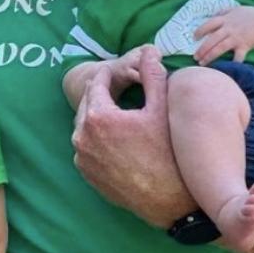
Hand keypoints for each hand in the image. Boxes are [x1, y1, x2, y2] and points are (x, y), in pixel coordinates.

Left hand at [72, 45, 193, 226]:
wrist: (170, 202)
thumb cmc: (169, 154)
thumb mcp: (162, 110)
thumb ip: (152, 76)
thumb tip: (150, 50)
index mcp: (98, 118)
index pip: (97, 84)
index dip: (109, 74)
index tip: (118, 69)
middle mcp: (83, 138)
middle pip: (88, 104)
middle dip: (101, 93)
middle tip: (117, 86)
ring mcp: (83, 158)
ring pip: (85, 127)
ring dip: (97, 116)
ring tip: (117, 110)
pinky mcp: (88, 175)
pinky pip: (87, 148)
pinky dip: (96, 138)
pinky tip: (114, 136)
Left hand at [193, 5, 253, 64]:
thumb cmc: (247, 15)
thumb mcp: (232, 9)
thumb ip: (221, 13)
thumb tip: (209, 17)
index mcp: (225, 19)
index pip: (209, 24)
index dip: (200, 31)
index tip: (194, 37)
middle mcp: (229, 29)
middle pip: (212, 39)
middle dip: (202, 49)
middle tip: (195, 57)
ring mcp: (237, 38)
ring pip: (220, 48)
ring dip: (210, 56)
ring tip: (202, 63)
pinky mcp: (245, 46)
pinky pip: (238, 56)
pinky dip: (233, 63)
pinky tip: (226, 68)